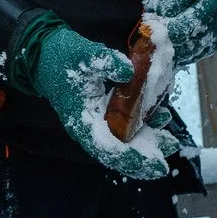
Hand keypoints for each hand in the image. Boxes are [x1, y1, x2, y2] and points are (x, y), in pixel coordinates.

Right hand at [7, 13, 174, 179]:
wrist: (44, 53)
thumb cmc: (61, 57)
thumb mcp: (82, 54)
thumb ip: (105, 61)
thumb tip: (129, 70)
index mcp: (82, 122)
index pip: (110, 151)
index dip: (135, 161)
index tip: (158, 164)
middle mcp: (90, 128)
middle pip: (121, 152)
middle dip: (148, 153)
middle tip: (172, 145)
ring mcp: (95, 121)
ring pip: (124, 140)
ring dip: (148, 141)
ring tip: (170, 136)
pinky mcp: (100, 111)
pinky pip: (123, 126)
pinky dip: (141, 125)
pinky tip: (158, 116)